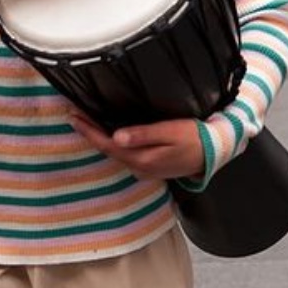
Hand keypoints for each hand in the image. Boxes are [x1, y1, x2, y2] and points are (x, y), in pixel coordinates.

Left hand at [71, 115, 205, 181]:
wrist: (213, 153)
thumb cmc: (194, 137)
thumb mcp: (170, 132)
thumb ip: (143, 135)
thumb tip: (116, 136)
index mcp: (142, 159)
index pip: (107, 144)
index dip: (89, 131)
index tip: (74, 117)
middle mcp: (139, 168)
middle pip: (108, 150)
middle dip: (90, 133)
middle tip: (75, 116)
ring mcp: (144, 170)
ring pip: (115, 154)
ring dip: (100, 139)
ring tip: (87, 123)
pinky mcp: (150, 168)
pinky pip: (125, 156)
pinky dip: (114, 144)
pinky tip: (110, 135)